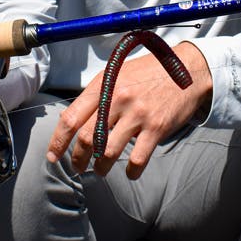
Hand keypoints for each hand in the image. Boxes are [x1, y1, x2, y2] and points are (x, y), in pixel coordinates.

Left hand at [45, 42, 211, 179]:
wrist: (187, 69)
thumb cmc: (148, 72)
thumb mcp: (117, 72)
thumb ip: (96, 94)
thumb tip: (71, 118)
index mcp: (104, 84)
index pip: (71, 117)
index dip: (58, 141)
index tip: (53, 156)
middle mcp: (118, 99)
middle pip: (87, 138)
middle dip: (78, 159)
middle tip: (79, 167)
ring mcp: (138, 114)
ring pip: (109, 152)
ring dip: (101, 167)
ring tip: (101, 169)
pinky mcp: (157, 127)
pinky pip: (137, 159)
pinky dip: (131, 171)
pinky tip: (130, 172)